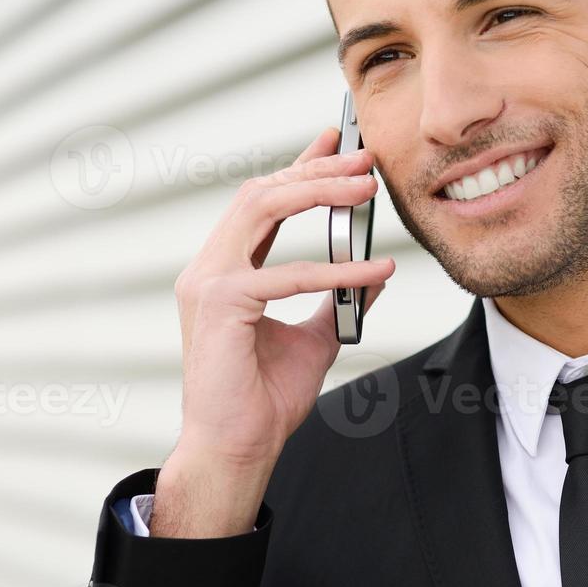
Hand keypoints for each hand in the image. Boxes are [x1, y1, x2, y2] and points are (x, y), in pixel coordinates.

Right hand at [152, 126, 393, 535]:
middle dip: (315, 169)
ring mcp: (208, 281)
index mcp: (225, 269)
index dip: (300, 166)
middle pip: (263, 194)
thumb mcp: (316, 338)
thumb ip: (337, 302)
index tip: (336, 139)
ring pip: (264, 211)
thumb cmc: (264, 399)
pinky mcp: (221, 304)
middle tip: (365, 160)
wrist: (237, 447)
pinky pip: (290, 275)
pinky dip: (338, 271)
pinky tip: (378, 273)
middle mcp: (209, 267)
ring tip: (367, 189)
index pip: (264, 202)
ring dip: (319, 192)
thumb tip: (375, 277)